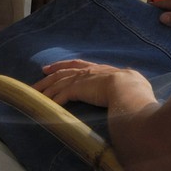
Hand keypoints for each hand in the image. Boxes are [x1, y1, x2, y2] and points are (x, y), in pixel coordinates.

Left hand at [33, 59, 154, 109]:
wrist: (129, 88)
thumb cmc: (135, 89)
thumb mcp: (131, 84)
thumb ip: (127, 86)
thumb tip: (136, 91)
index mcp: (100, 69)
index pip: (78, 64)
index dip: (64, 66)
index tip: (52, 68)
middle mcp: (88, 71)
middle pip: (63, 72)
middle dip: (49, 76)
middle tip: (37, 80)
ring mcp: (82, 79)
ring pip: (58, 83)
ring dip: (46, 89)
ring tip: (35, 95)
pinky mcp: (77, 89)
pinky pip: (60, 95)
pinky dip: (53, 100)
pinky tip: (46, 106)